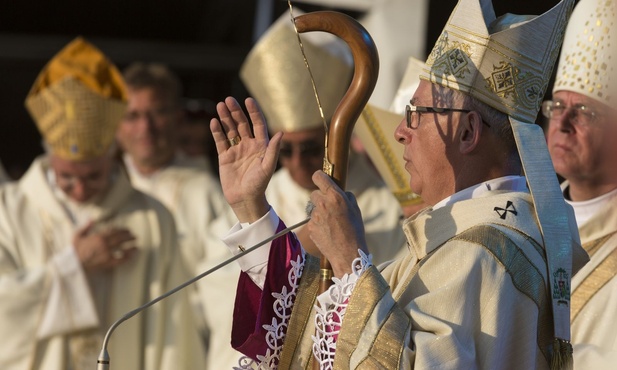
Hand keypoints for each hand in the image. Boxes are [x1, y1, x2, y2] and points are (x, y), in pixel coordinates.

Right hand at [73, 222, 137, 271]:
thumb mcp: (78, 235)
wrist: (72, 264)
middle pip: (121, 238)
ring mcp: (107, 254)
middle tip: (135, 236)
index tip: (127, 230)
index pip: (115, 231)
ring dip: (131, 246)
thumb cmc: (74, 250)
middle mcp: (104, 244)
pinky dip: (126, 258)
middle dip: (129, 237)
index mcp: (98, 236)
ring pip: (122, 248)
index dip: (122, 230)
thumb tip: (91, 219)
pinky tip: (131, 256)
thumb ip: (86, 227)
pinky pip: (120, 260)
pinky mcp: (107, 263)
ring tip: (136, 245)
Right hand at [210, 97, 281, 222]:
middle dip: (236, 111)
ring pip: (230, 129)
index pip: (258, 124)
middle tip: (229, 100)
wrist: (245, 199)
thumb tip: (281, 133)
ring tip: (220, 105)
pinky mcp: (225, 157)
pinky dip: (217, 131)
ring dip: (225, 118)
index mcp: (261, 145)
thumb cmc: (259, 185)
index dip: (254, 112)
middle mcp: (249, 145)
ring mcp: (236, 150)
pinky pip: (220, 141)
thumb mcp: (267, 167)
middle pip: (242, 123)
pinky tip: (214, 121)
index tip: (248, 100)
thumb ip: (273, 150)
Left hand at [307, 171, 367, 277]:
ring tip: (332, 224)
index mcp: (335, 196)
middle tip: (329, 207)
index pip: (319, 177)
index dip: (318, 176)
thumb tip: (341, 192)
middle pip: (314, 193)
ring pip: (313, 209)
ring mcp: (315, 216)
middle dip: (320, 198)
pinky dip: (318, 224)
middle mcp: (323, 204)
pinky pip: (313, 221)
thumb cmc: (355, 230)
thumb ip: (346, 196)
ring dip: (320, 213)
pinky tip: (328, 232)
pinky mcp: (310, 227)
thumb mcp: (356, 209)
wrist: (348, 253)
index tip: (319, 178)